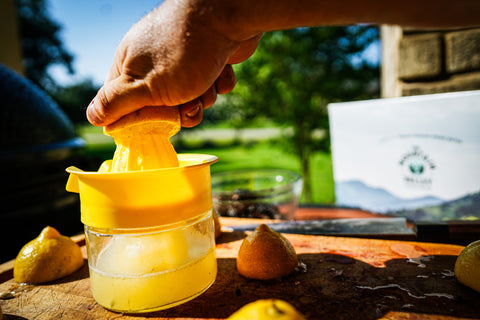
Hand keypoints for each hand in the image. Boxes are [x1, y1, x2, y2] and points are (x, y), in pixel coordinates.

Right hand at [86, 0, 260, 127]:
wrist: (226, 17)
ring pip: (192, 98)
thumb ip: (117, 102)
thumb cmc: (180, 52)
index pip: (122, 104)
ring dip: (204, 96)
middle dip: (179, 110)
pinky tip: (221, 68)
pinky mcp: (210, 60)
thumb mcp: (143, 85)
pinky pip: (213, 85)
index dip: (138, 119)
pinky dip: (219, 81)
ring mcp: (184, 60)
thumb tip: (92, 117)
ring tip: (207, 80)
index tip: (154, 123)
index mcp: (130, 66)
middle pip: (163, 107)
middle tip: (187, 101)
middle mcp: (155, 62)